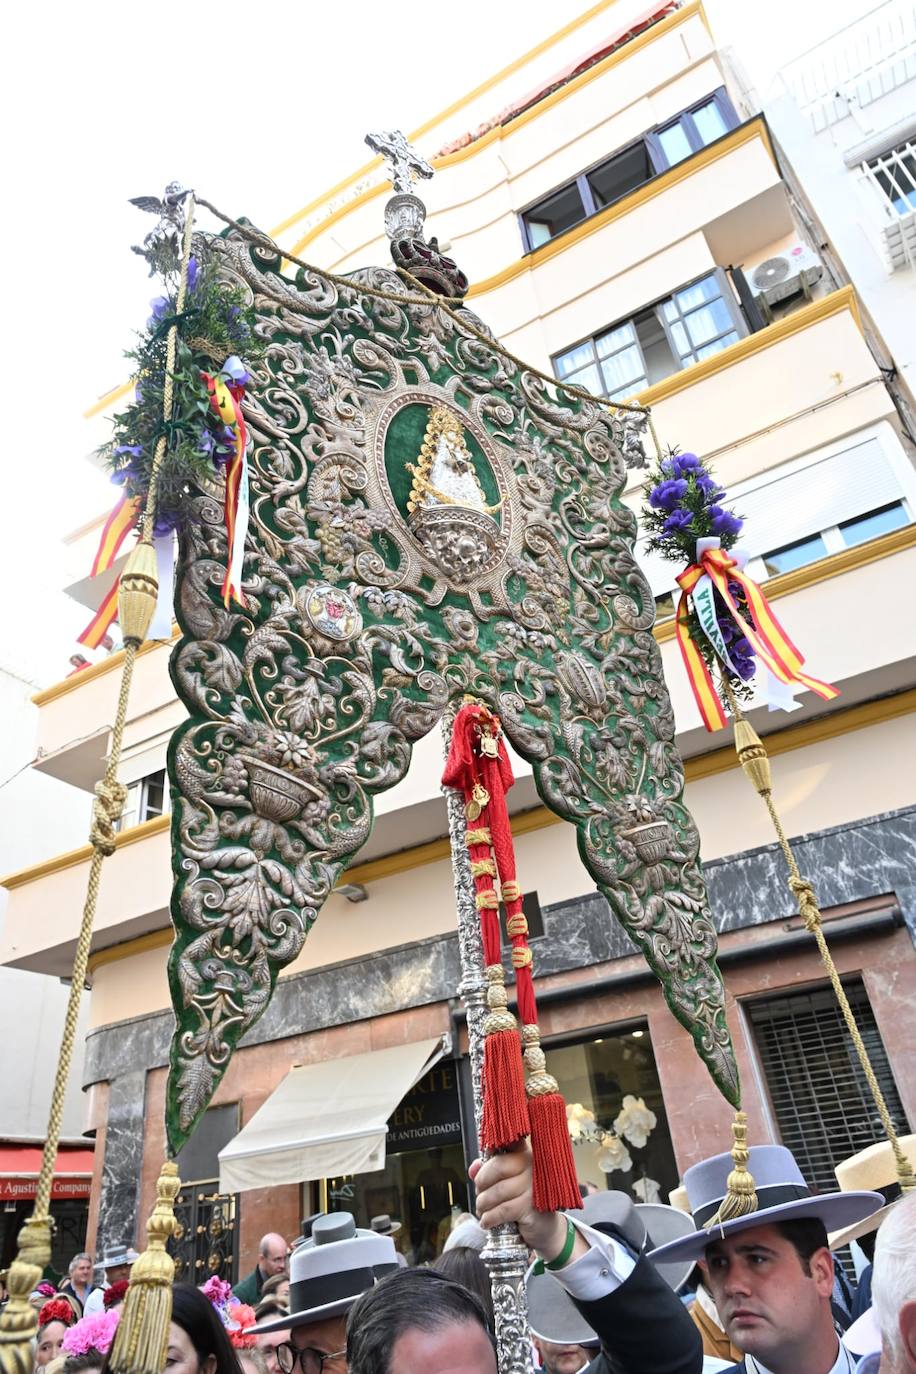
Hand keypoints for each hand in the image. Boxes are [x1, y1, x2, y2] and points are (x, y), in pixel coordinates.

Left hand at [471, 1142, 584, 1262]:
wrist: (543, 1226)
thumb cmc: (522, 1200)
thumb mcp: (504, 1182)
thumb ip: (488, 1171)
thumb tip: (474, 1168)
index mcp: (524, 1154)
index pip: (507, 1142)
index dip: (493, 1146)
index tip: (485, 1158)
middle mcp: (532, 1166)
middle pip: (497, 1166)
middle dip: (481, 1183)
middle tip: (479, 1194)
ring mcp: (534, 1186)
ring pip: (498, 1191)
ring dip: (483, 1204)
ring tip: (482, 1210)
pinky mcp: (532, 1207)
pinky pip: (503, 1210)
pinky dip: (490, 1217)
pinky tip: (487, 1221)